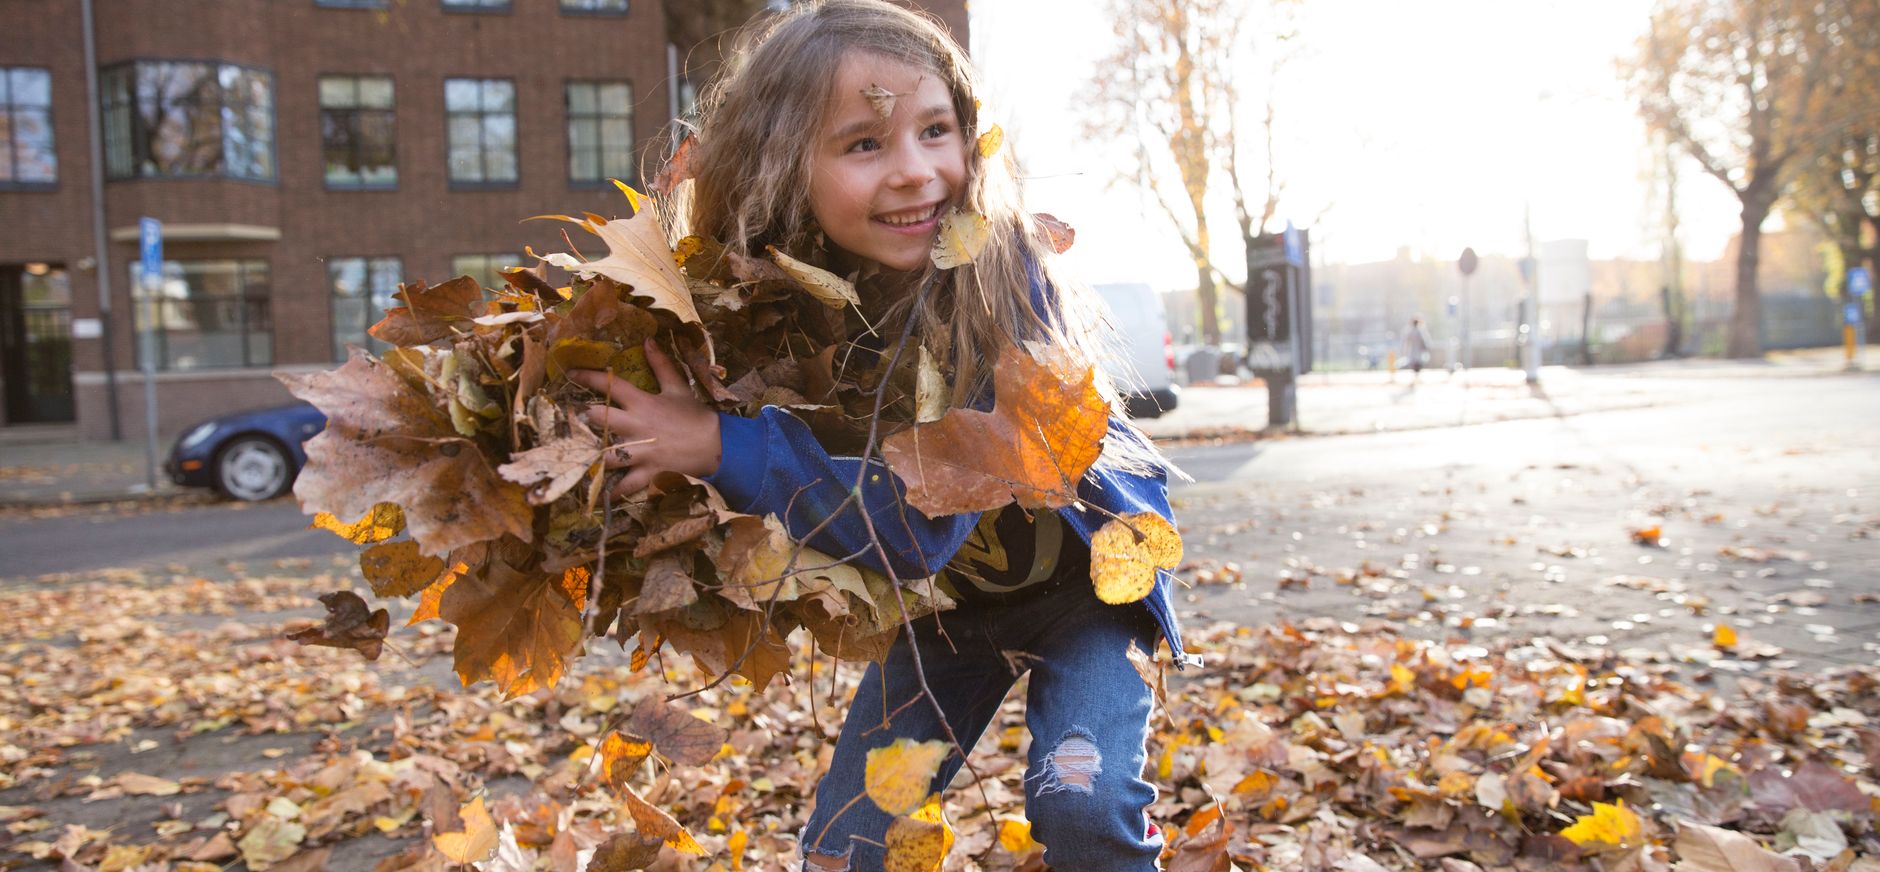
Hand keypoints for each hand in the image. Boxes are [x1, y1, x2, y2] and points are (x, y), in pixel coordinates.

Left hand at [569, 339, 721, 496]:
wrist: (717, 445)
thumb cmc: (696, 416)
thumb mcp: (678, 387)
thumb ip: (660, 364)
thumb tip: (648, 340)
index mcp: (643, 402)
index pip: (610, 385)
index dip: (588, 377)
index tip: (570, 373)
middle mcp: (636, 426)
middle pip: (599, 419)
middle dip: (580, 417)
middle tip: (566, 418)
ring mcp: (641, 451)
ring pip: (606, 454)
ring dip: (589, 454)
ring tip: (573, 454)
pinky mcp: (647, 471)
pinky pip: (626, 484)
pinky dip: (614, 490)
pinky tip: (601, 492)